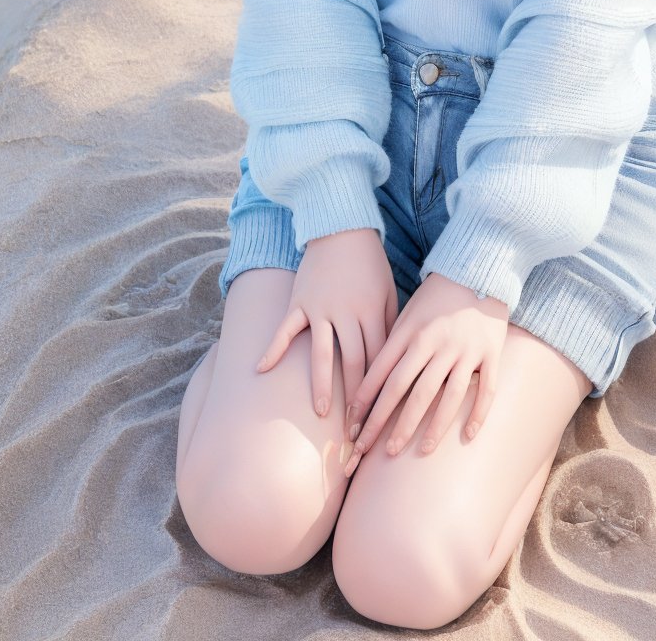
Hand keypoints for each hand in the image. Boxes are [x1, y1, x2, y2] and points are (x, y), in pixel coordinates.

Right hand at [255, 227, 398, 424]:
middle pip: (353, 362)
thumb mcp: (388, 292)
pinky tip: (262, 370)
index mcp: (373, 312)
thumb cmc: (370, 264)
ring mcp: (320, 307)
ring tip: (320, 413)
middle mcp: (347, 312)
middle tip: (354, 429)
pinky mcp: (300, 301)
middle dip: (355, 398)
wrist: (342, 227)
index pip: (378, 359)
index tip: (380, 418)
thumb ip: (390, 325)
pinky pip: (285, 329)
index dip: (379, 391)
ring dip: (321, 384)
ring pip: (321, 352)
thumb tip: (394, 363)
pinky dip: (274, 348)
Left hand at [343, 272, 508, 476]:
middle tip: (373, 451)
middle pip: (410, 391)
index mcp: (412, 333)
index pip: (383, 375)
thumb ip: (392, 346)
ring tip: (418, 451)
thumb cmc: (436, 296)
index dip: (365, 404)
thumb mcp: (408, 315)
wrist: (479, 269)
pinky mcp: (491, 353)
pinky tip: (467, 436)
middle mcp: (437, 343)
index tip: (351, 428)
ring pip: (447, 396)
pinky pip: (486, 389)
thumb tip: (369, 383)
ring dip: (432, 426)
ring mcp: (466, 350)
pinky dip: (477, 414)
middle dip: (389, 424)